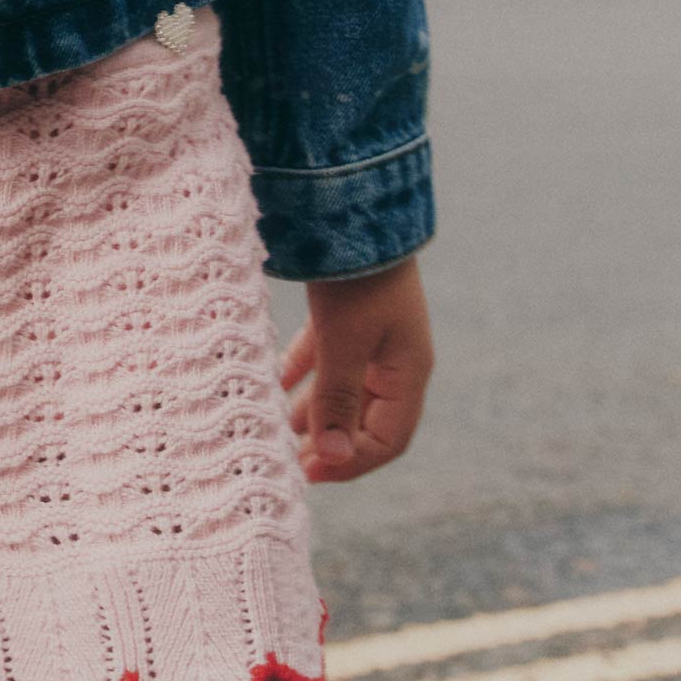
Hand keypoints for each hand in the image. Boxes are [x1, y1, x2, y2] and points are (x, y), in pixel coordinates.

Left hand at [279, 255, 432, 484]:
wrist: (354, 207)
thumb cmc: (356, 280)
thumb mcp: (344, 343)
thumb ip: (336, 399)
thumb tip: (331, 457)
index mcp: (408, 373)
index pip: (388, 441)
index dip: (350, 463)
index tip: (306, 473)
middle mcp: (394, 361)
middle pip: (364, 420)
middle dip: (328, 443)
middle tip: (285, 461)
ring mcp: (371, 339)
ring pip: (341, 391)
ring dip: (311, 413)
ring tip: (274, 433)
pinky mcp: (346, 318)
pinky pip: (325, 360)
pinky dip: (302, 375)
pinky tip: (272, 385)